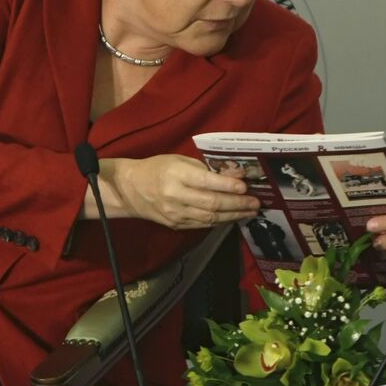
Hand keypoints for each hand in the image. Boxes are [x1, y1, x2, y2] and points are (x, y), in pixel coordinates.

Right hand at [102, 155, 259, 229]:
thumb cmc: (157, 168)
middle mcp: (175, 196)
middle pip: (211, 203)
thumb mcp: (179, 160)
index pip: (206, 182)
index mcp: (175, 175)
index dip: (228, 186)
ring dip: (233, 215)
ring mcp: (175, 213)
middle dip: (237, 204)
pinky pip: (202, 224)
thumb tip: (233, 175)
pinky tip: (233, 217)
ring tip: (250, 211)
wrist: (130, 189)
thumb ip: (204, 168)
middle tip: (255, 203)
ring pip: (209, 217)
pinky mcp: (176, 225)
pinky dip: (220, 221)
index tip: (246, 187)